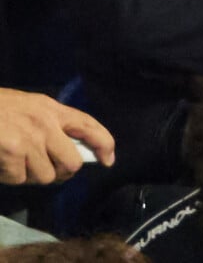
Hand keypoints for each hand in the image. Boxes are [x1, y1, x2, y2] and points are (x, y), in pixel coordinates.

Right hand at [0, 88, 114, 184]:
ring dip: (32, 175)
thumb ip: (51, 124)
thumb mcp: (30, 106)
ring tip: (16, 160)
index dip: (104, 143)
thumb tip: (71, 150)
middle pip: (72, 163)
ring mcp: (30, 140)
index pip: (88, 125)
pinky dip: (11, 176)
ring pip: (46, 176)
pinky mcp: (14, 155)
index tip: (109, 159)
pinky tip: (2, 161)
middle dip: (61, 171)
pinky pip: (20, 179)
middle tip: (45, 167)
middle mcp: (45, 124)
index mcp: (51, 108)